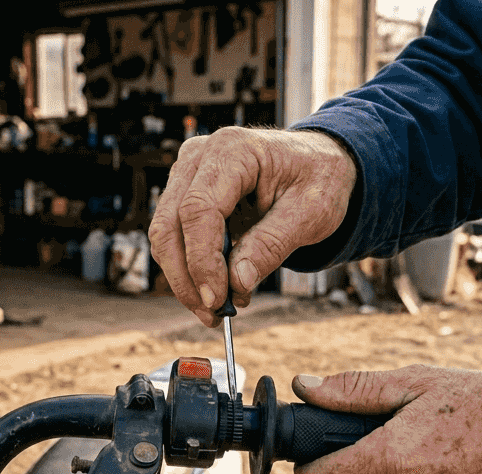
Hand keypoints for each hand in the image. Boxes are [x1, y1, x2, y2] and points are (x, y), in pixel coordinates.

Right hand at [148, 127, 356, 326]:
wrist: (317, 164)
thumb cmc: (317, 180)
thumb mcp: (310, 214)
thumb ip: (272, 245)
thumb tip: (237, 283)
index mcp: (234, 150)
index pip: (198, 209)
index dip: (202, 260)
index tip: (216, 299)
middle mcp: (200, 155)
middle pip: (170, 224)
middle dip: (186, 277)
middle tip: (212, 315)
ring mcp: (187, 173)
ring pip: (164, 234)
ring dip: (184, 278)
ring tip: (217, 309)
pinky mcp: (185, 192)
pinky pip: (174, 237)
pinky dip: (189, 269)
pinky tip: (215, 290)